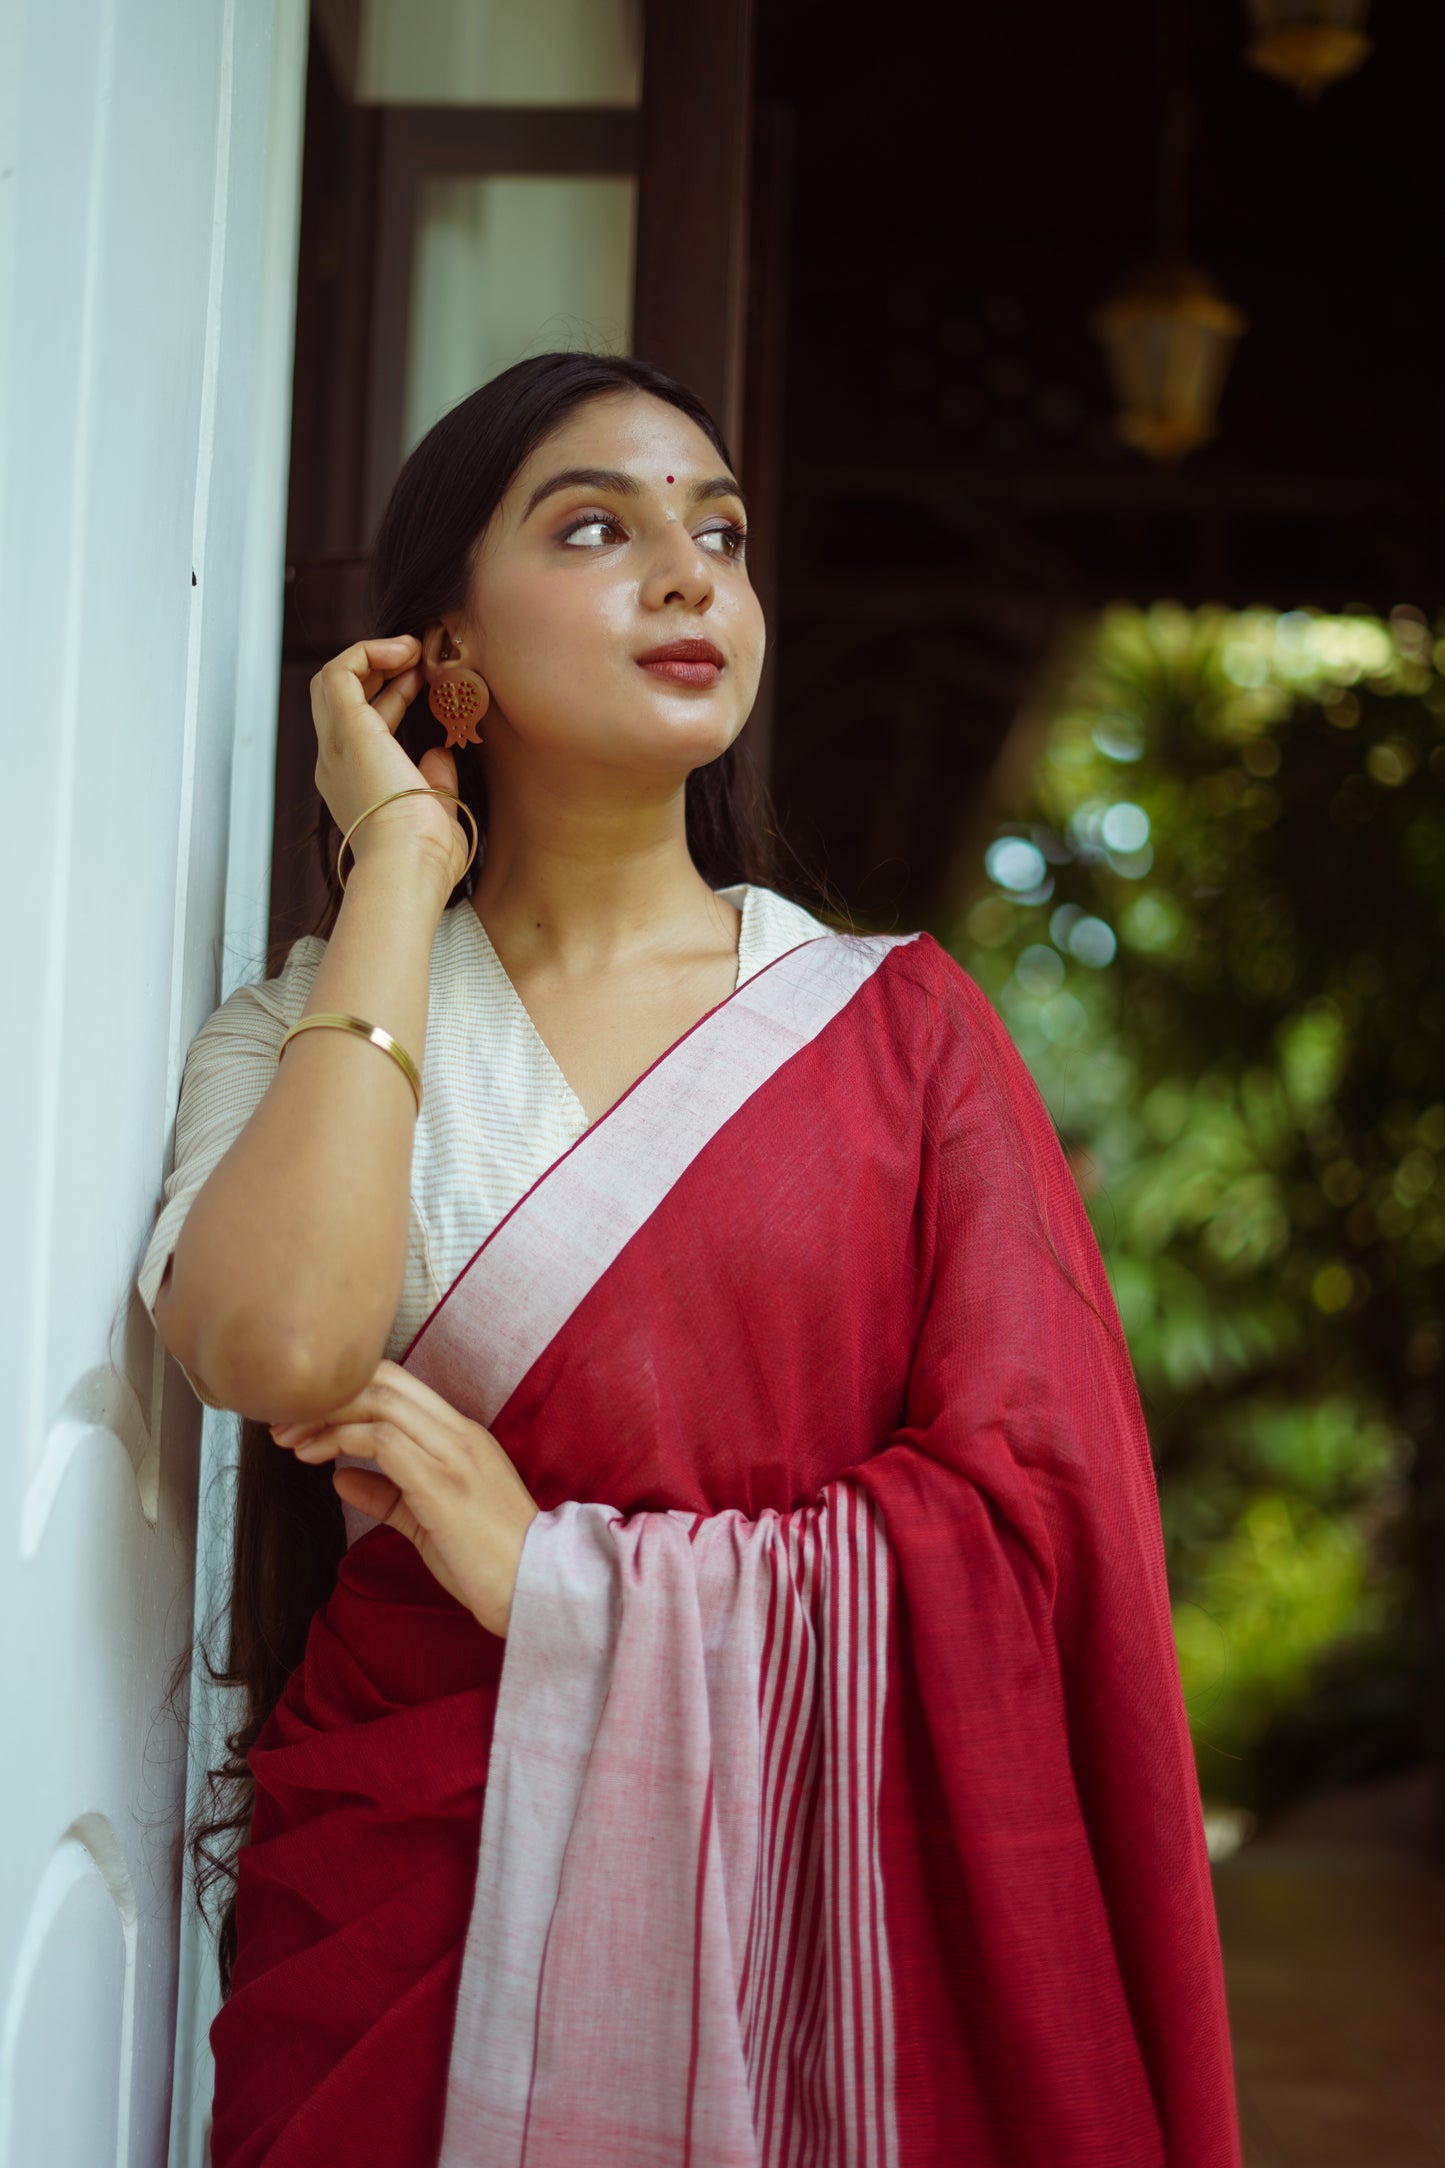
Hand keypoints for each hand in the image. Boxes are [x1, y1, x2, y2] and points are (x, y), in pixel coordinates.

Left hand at [269, 1361, 539, 1636]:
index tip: (306, 1418)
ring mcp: (453, 1452)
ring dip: (324, 1418)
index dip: (346, 1392)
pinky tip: (316, 1459)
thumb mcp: (428, 1521)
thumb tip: (341, 1479)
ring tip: (290, 1441)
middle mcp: (459, 1433)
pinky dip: (340, 1442)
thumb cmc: (489, 1561)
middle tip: (284, 1423)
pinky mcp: (441, 1481)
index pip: (398, 1385)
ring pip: (378, 1403)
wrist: (536, 1587)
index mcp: (462, 1435)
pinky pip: (381, 1442)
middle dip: (326, 1396)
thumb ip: (387, 1495)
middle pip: (383, 1380)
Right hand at [309, 634, 469, 891]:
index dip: (391, 698)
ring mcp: (336, 746)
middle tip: (416, 659)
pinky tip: (405, 651)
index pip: (362, 728)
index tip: (423, 684)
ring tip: (410, 648)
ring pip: (333, 680)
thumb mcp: (436, 811)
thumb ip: (435, 780)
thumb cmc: (426, 855)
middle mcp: (336, 764)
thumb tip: (439, 753)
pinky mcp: (346, 730)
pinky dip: (370, 653)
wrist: (409, 864)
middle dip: (376, 671)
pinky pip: (342, 672)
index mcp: (354, 786)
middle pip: (340, 699)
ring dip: (372, 655)